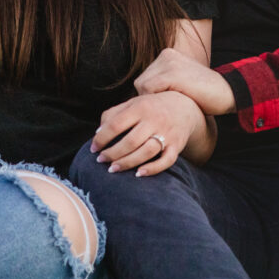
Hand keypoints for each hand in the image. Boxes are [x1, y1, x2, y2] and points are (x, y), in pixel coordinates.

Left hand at [89, 91, 204, 176]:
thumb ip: (113, 114)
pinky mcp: (177, 146)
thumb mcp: (132, 104)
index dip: (101, 138)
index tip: (93, 148)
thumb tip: (97, 133)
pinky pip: (166, 161)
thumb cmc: (150, 107)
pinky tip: (138, 174)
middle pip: (130, 141)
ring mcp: (167, 134)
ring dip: (127, 163)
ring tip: (113, 169)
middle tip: (101, 161)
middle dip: (112, 153)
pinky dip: (152, 169)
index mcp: (140, 107)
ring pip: (146, 152)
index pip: (116, 125)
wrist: (184, 106)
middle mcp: (154, 120)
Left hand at [134, 47, 235, 115]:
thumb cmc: (204, 94)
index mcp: (168, 55)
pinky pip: (150, 90)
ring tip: (170, 108)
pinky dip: (157, 102)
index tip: (163, 106)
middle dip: (150, 98)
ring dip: (154, 101)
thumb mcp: (181, 82)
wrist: (228, 93)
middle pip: (141, 82)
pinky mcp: (172, 73)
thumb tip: (140, 98)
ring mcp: (169, 63)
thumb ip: (163, 84)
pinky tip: (172, 107)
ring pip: (143, 86)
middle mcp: (166, 55)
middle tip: (166, 109)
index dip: (151, 96)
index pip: (145, 78)